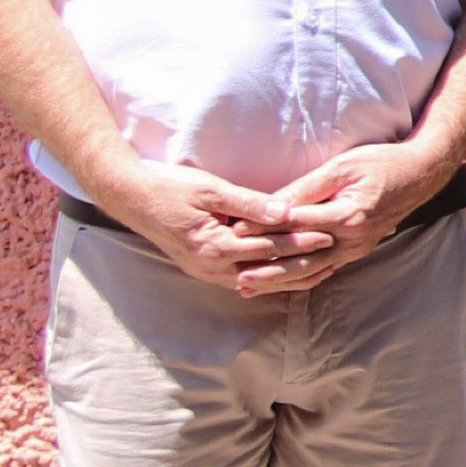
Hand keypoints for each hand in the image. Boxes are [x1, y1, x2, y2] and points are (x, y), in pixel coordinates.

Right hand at [91, 160, 332, 293]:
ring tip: (320, 268)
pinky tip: (286, 271)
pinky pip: (243, 278)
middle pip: (267, 269)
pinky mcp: (203, 270)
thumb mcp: (210, 188)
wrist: (130, 197)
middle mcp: (210, 267)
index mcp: (214, 246)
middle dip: (302, 262)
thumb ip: (249, 202)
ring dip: (288, 275)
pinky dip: (267, 275)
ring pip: (257, 279)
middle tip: (335, 254)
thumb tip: (285, 210)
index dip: (301, 241)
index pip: (268, 247)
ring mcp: (205, 272)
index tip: (329, 234)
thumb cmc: (169, 187)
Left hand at [246, 141, 458, 295]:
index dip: (264, 227)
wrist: (421, 174)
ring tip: (249, 286)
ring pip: (311, 270)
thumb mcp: (342, 166)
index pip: (296, 224)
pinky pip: (324, 269)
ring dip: (278, 280)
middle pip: (301, 257)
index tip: (236, 231)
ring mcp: (356, 249)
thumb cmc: (381, 163)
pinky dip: (299, 278)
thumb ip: (308, 187)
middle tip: (235, 275)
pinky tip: (280, 284)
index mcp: (347, 215)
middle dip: (266, 266)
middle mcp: (352, 239)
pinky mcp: (356, 251)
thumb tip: (274, 202)